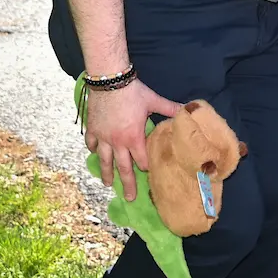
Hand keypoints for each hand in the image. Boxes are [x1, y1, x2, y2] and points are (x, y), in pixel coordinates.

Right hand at [84, 79, 180, 200]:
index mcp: (134, 137)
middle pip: (122, 167)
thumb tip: (186, 109)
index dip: (146, 166)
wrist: (109, 80)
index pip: (141, 159)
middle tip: (129, 198)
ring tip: (108, 184)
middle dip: (127, 184)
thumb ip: (169, 108)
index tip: (149, 171)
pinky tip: (94, 153)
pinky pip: (91, 143)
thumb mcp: (153, 100)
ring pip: (104, 160)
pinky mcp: (92, 129)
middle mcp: (117, 142)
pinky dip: (92, 150)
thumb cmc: (133, 92)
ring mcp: (102, 137)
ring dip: (107, 173)